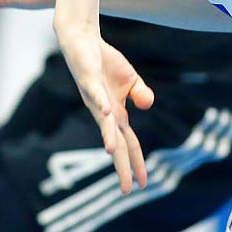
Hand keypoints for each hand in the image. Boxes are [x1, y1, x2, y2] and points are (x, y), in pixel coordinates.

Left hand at [55, 23, 153, 193]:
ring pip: (104, 121)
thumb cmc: (105, 64)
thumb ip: (141, 95)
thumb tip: (148, 106)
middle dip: (121, 166)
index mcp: (116, 115)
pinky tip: (107, 111)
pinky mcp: (89, 80)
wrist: (84, 41)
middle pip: (116, 143)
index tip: (141, 185)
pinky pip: (96, 93)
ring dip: (108, 136)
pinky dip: (102, 102)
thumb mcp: (131, 81)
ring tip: (111, 152)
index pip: (128, 145)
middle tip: (126, 190)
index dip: (135, 164)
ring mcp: (95, 98)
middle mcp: (104, 112)